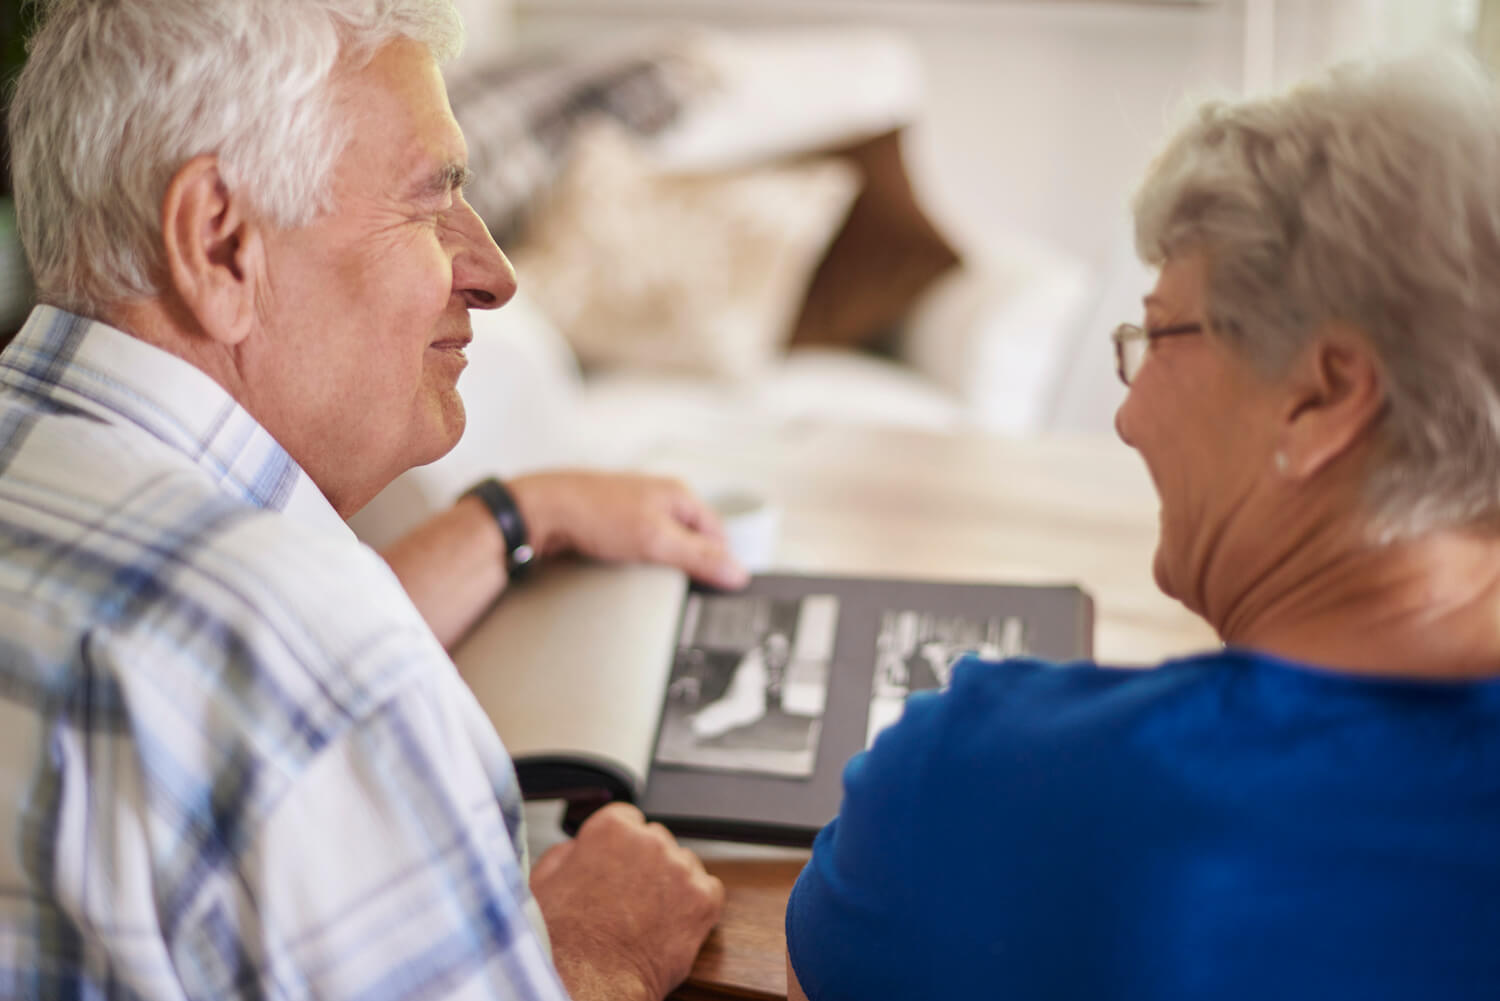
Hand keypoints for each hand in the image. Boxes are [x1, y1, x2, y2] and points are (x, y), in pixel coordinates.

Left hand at [508, 471, 748, 589]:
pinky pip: (638, 552)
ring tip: (646, 576)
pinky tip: (624, 573)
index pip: (718, 534)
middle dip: (687, 566)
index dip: (719, 563)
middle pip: (692, 542)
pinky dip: (636, 565)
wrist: (540, 512)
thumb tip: (736, 572)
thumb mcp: (656, 540)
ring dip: (659, 567)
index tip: (717, 589)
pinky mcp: (613, 526)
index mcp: (678, 494)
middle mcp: (659, 500)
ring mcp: (635, 512)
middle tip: (677, 586)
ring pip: (664, 548)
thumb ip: (699, 557)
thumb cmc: (594, 513)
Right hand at [530, 803, 724, 1000]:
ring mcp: (680, 868)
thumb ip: (569, 851)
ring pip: (683, 864)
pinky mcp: (703, 899)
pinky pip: (707, 890)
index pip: (627, 818)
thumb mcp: (543, 880)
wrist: (590, 982)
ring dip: (670, 883)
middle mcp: (650, 841)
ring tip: (646, 915)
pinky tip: (669, 923)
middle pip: (656, 841)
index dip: (619, 845)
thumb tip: (581, 847)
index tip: (617, 863)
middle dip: (645, 864)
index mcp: (612, 829)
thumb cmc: (563, 941)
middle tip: (627, 897)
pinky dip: (694, 905)